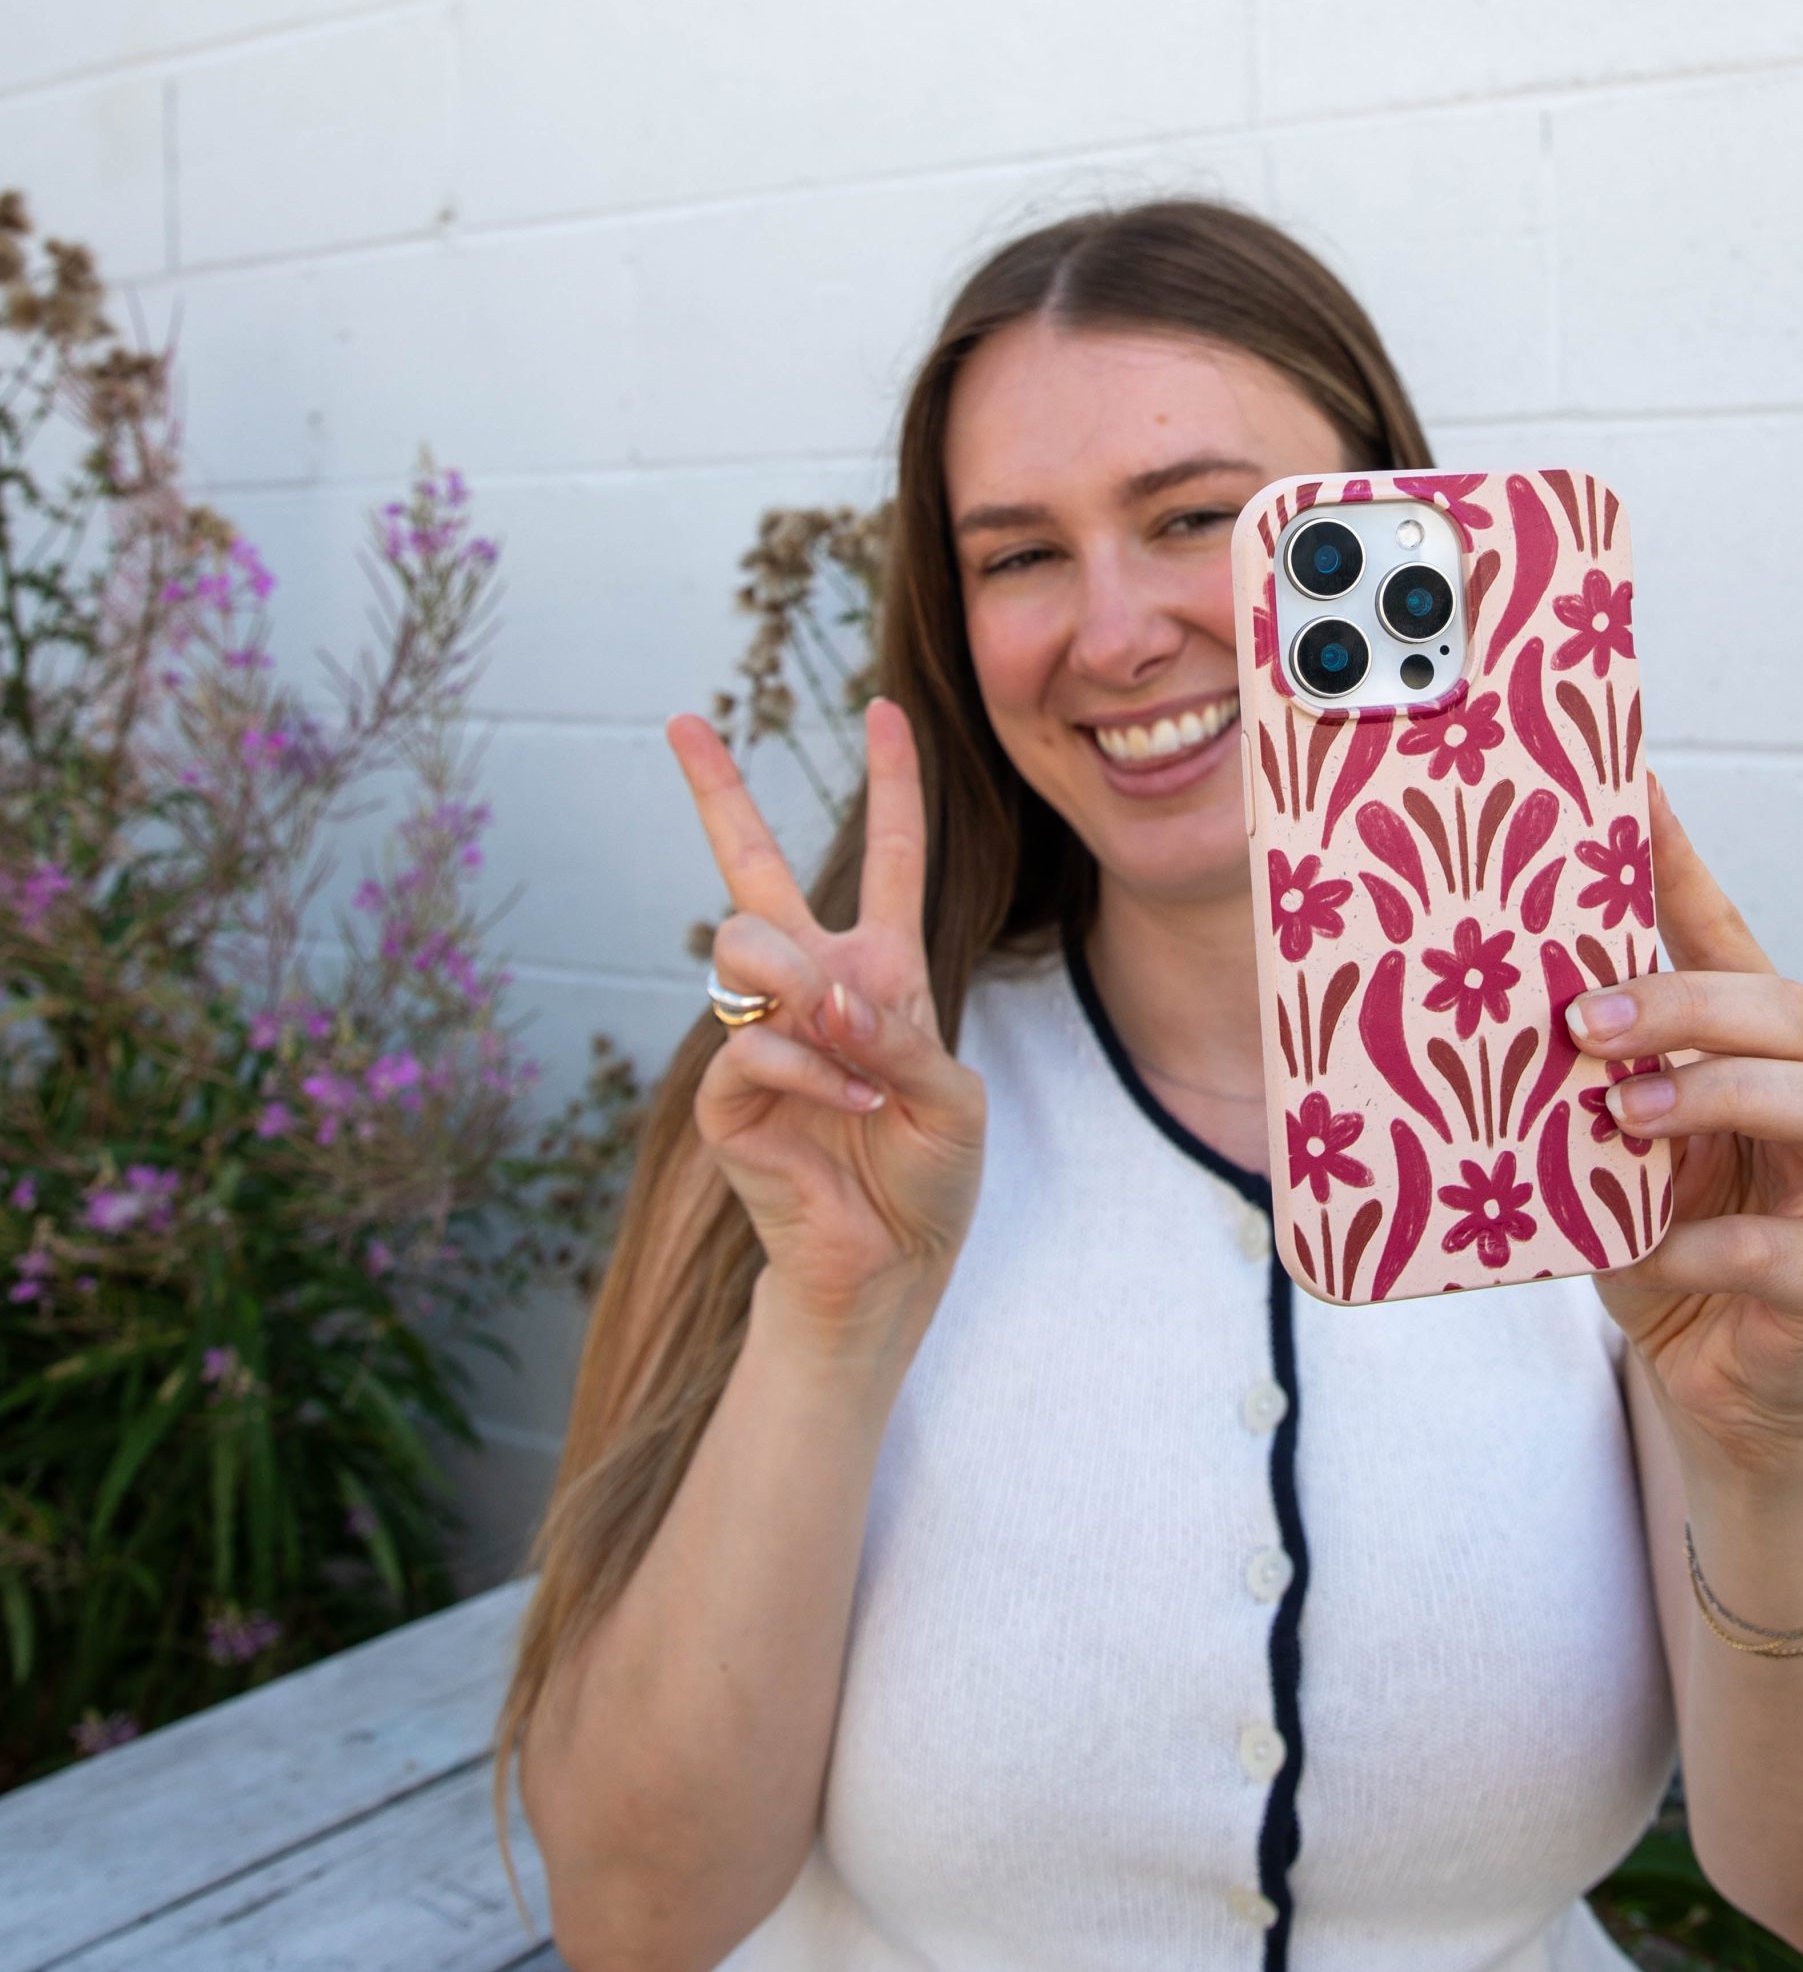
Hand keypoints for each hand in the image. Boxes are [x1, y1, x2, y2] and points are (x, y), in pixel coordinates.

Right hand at [668, 698, 985, 1333]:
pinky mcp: (727, 1094)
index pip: (891, 857)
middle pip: (754, 866)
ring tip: (848, 1044)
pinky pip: (750, 1044)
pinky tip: (850, 1108)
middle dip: (716, 788)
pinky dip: (810, 1071)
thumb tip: (821, 997)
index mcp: (883, 969)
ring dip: (802, 986)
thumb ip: (899, 1037)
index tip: (883, 708)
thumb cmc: (929, 1175)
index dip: (893, 783)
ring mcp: (761, 1033)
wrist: (889, 1263)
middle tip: (681, 721)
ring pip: (743, 944)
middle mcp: (814, 986)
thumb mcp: (952, 1097)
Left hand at [1577, 772, 1802, 1472]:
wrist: (1711, 1378)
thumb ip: (1573, 1077)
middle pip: (1789, 1010)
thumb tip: (1453, 991)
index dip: (1681, 862)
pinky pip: (1784, 1253)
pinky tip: (1640, 1246)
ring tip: (1624, 1117)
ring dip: (1721, 1099)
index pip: (1725, 933)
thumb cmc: (1654, 1231)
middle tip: (1584, 1022)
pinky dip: (1703, 1244)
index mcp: (1755, 1048)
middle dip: (1688, 1003)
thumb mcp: (1603, 1141)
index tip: (1629, 785)